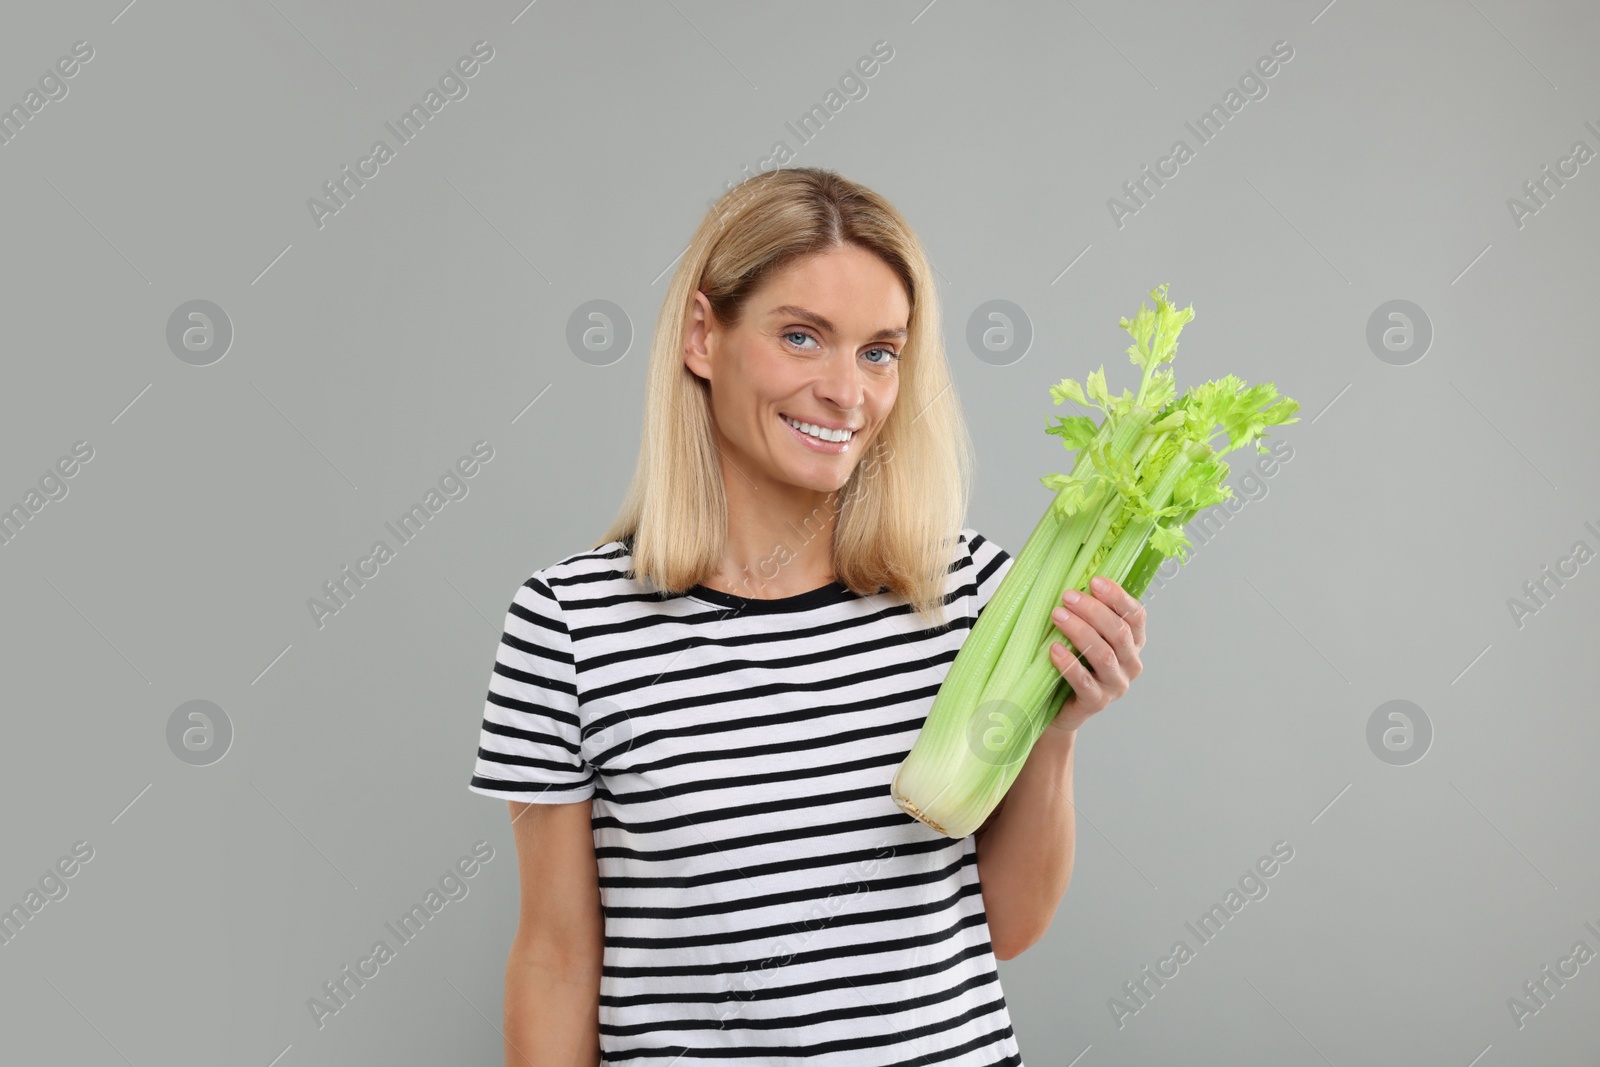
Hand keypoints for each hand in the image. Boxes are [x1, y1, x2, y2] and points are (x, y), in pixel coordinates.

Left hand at [1046, 576, 1146, 735]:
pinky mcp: (1096, 702)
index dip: (1118, 597)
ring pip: (1103, 655)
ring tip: (1057, 616)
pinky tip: (1054, 649)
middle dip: (1093, 611)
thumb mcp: (1084, 633)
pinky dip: (1069, 664)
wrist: (1058, 704)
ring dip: (1080, 632)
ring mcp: (1116, 685)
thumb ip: (1087, 612)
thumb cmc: (1072, 660)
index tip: (1095, 581)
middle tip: (1067, 596)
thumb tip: (1074, 579)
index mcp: (1133, 641)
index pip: (1136, 616)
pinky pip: (1084, 682)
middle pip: (1119, 633)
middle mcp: (1130, 663)